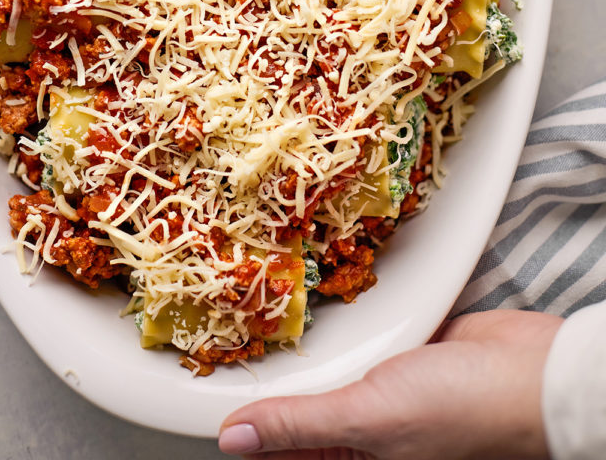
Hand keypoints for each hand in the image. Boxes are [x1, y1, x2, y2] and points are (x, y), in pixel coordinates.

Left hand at [218, 309, 562, 458]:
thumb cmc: (462, 414)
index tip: (202, 393)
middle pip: (302, 406)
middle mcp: (366, 429)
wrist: (533, 373)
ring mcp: (387, 386)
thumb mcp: (369, 422)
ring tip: (255, 306)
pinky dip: (345, 318)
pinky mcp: (407, 349)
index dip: (247, 430)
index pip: (283, 453)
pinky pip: (364, 336)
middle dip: (269, 377)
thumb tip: (232, 441)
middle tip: (219, 337)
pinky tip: (318, 291)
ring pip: (331, 366)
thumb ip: (300, 426)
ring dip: (305, 342)